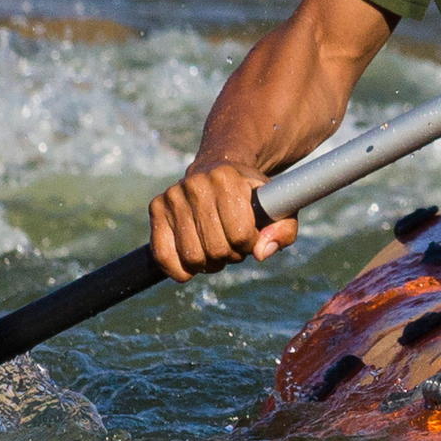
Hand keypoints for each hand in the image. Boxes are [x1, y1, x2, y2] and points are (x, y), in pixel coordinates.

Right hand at [149, 159, 297, 279]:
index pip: (240, 233)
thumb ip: (283, 230)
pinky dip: (179, 270)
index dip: (249, 244)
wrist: (218, 170)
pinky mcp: (156, 207)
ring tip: (216, 250)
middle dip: (230, 256)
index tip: (250, 237)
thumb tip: (260, 253)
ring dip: (208, 264)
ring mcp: (173, 195)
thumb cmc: (251, 196)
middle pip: (216, 248)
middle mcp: (196, 183)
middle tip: (232, 246)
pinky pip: (162, 254)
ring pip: (192, 256)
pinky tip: (191, 267)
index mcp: (227, 178)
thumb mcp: (278, 206)